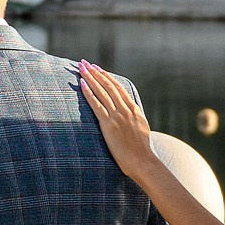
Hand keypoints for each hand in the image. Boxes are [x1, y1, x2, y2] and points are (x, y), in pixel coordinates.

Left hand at [77, 59, 155, 179]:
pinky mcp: (109, 124)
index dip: (107, 77)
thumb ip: (134, 119)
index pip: (118, 88)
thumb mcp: (141, 129)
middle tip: (85, 62)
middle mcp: (125, 109)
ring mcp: (117, 116)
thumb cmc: (141, 151)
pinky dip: (88, 93)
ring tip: (81, 67)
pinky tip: (81, 84)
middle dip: (95, 72)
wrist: (143, 161)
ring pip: (102, 92)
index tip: (98, 68)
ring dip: (90, 78)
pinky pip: (96, 105)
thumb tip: (130, 115)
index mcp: (133, 110)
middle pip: (108, 86)